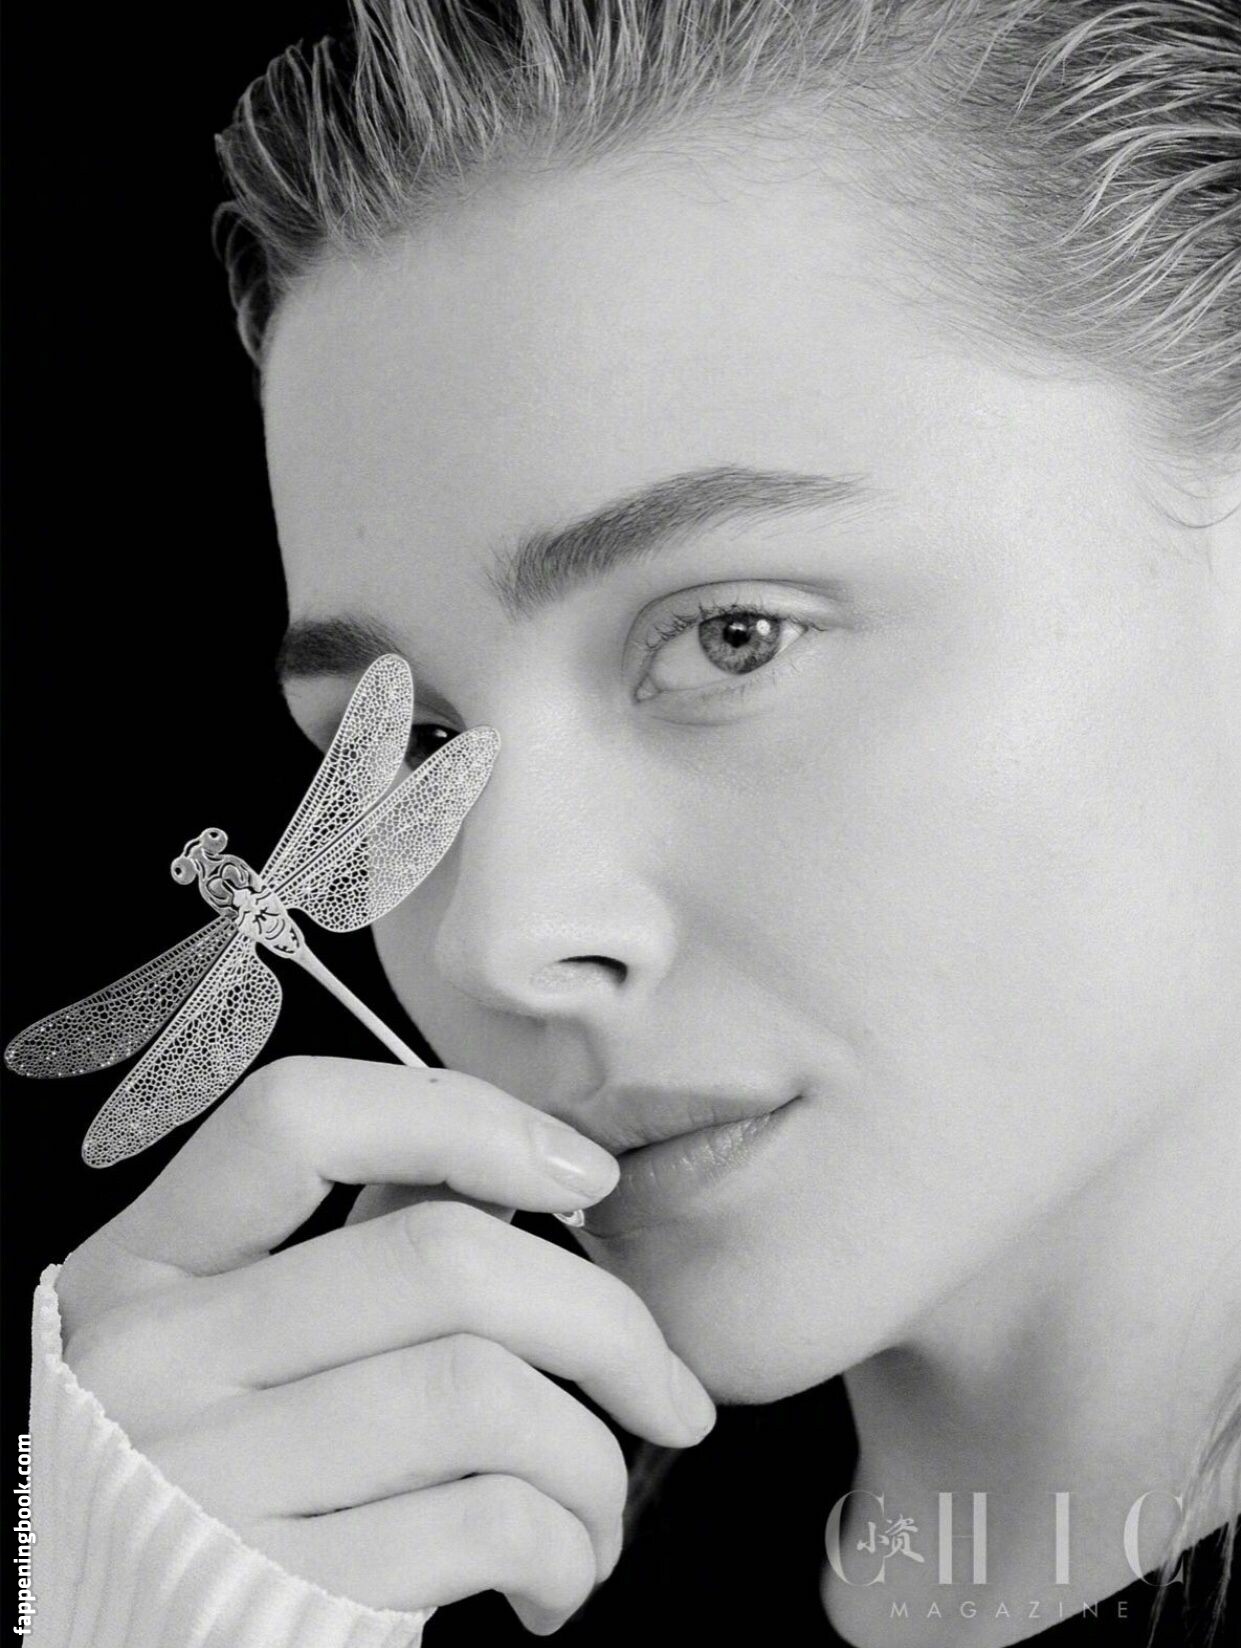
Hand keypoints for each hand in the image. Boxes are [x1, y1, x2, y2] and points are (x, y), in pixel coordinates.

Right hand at [55, 1057, 716, 1634]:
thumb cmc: (204, 1495)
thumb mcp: (229, 1349)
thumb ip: (347, 1249)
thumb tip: (505, 1165)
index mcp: (139, 1268)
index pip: (297, 1118)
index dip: (466, 1118)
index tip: (585, 1174)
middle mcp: (148, 1361)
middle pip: (442, 1258)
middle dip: (608, 1321)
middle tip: (668, 1390)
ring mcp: (198, 1483)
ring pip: (484, 1393)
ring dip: (594, 1457)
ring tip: (601, 1506)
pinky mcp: (270, 1598)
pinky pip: (483, 1523)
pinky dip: (564, 1545)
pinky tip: (557, 1575)